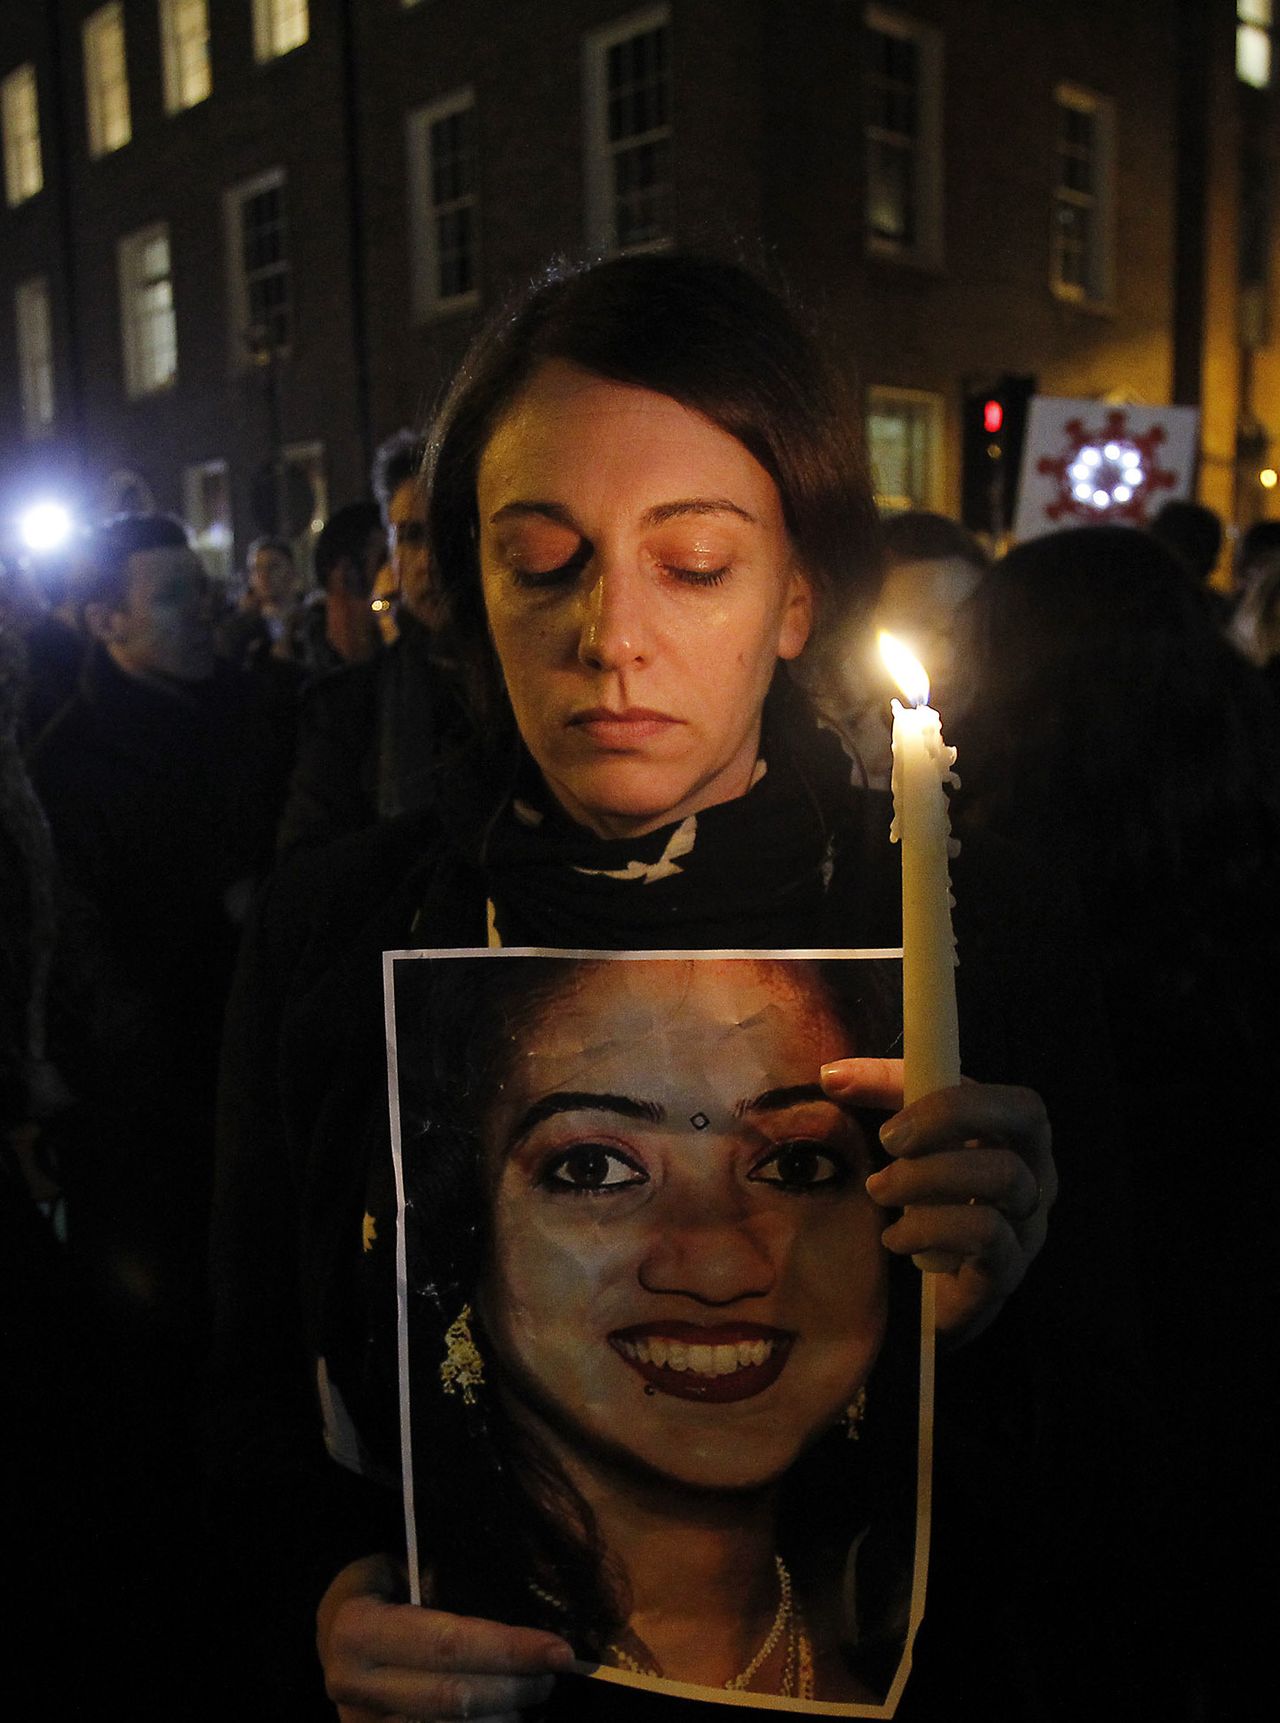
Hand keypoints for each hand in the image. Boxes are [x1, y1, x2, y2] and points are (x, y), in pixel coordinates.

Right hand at [318, 1555, 575, 1721]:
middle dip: (515, 1688)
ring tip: (536, 1694)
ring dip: (503, 1718)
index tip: (559, 1650)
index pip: (448, 1645)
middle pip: (453, 1700)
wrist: (330, 1627)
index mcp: (358, 1632)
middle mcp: (354, 1686)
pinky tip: (509, 1715)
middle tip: (555, 1673)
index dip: (508, 1649)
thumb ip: (443, 1579)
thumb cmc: (380, 1585)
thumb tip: (523, 1591)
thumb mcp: (400, 1565)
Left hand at [820, 1058, 1054, 1344]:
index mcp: (1015, 1139)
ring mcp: (1028, 1226)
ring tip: (878, 1189)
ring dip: (928, 1175)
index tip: (873, 1096)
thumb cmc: (918, 1206)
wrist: (919, 1304)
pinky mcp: (1007, 1273)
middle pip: (1025, 1119)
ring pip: (1004, 1176)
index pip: (1007, 1093)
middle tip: (887, 1140)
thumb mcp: (904, 1144)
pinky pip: (987, 1234)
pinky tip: (893, 1238)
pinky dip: (930, 1227)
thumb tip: (833, 1074)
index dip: (949, 1088)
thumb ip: (880, 1100)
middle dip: (948, 1117)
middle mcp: (1036, 1177)